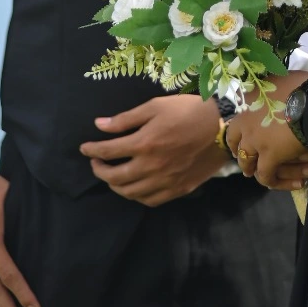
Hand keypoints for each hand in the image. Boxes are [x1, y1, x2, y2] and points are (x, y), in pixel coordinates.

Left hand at [79, 95, 226, 205]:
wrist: (222, 127)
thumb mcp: (155, 106)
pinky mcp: (176, 190)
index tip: (84, 148)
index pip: (107, 151)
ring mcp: (163, 182)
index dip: (91, 150)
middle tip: (96, 162)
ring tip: (112, 175)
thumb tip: (99, 125)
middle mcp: (150, 167)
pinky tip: (134, 187)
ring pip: (129, 193)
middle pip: (114, 177)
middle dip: (99, 170)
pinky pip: (149, 200)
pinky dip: (136, 196)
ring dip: (115, 185)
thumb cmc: (188, 111)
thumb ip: (126, 119)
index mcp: (143, 143)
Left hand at [227, 73, 307, 191]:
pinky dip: (276, 181)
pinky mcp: (269, 157)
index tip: (244, 140)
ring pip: (247, 163)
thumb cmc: (303, 86)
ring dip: (254, 170)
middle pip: (235, 144)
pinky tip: (289, 181)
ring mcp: (255, 141)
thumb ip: (272, 85)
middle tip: (249, 163)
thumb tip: (275, 85)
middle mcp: (246, 122)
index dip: (239, 135)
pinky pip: (266, 176)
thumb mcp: (281, 78)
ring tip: (262, 175)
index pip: (235, 122)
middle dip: (241, 155)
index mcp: (249, 102)